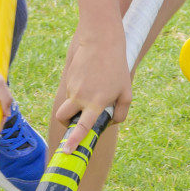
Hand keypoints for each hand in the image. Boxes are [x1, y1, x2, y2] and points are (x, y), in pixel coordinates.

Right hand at [50, 27, 131, 147]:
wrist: (101, 40)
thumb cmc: (117, 67)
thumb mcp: (126, 92)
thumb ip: (120, 113)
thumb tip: (109, 123)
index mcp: (95, 103)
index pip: (82, 127)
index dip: (74, 140)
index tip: (66, 150)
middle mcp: (80, 97)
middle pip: (63, 118)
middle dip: (66, 124)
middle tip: (76, 121)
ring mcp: (72, 87)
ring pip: (69, 103)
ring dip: (78, 104)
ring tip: (96, 87)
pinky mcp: (68, 78)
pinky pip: (72, 91)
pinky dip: (79, 91)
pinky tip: (92, 77)